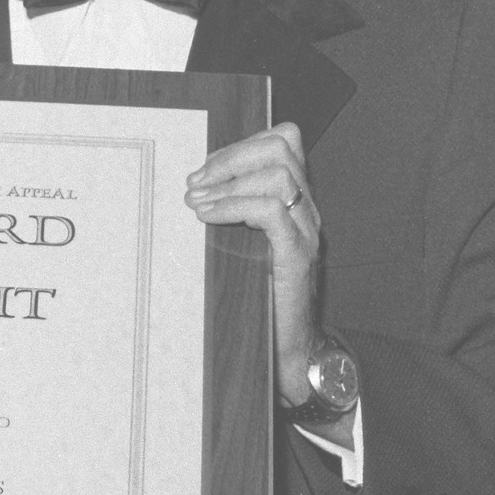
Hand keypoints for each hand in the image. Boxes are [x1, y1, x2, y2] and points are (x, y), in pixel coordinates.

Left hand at [186, 121, 323, 397]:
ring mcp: (305, 232)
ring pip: (279, 174)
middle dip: (230, 156)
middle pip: (282, 148)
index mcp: (294, 202)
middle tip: (196, 182)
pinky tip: (207, 216)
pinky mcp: (297, 256)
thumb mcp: (242, 246)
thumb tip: (189, 190)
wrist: (286, 353)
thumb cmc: (258, 299)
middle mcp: (306, 211)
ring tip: (196, 201)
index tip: (204, 169)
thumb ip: (230, 215)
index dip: (240, 144)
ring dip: (229, 180)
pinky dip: (235, 205)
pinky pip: (272, 211)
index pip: (284, 141)